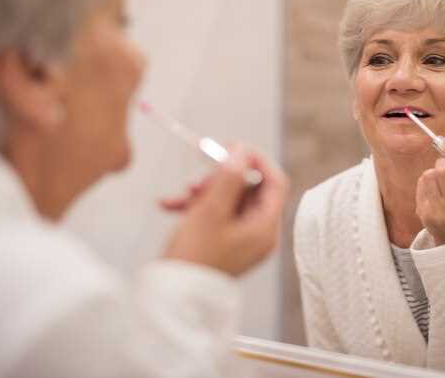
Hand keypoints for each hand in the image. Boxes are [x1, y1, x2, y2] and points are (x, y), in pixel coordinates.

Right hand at [163, 147, 288, 276]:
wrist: (171, 298)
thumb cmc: (193, 257)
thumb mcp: (211, 210)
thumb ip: (229, 176)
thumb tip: (242, 151)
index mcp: (265, 228)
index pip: (275, 182)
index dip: (256, 160)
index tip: (231, 147)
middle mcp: (259, 233)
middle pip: (249, 189)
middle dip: (220, 179)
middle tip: (196, 181)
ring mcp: (242, 239)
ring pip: (228, 199)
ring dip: (202, 192)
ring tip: (179, 197)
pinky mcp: (225, 243)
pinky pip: (215, 214)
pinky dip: (195, 206)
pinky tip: (169, 205)